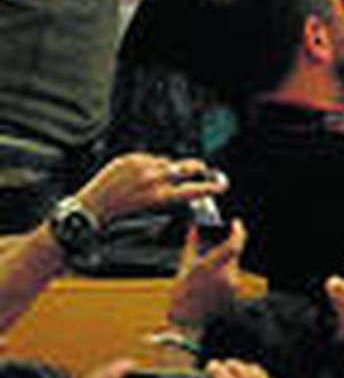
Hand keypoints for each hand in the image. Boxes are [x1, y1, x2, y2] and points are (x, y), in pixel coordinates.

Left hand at [76, 153, 226, 223]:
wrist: (88, 210)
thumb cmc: (117, 219)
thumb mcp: (147, 215)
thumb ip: (167, 200)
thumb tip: (181, 192)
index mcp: (159, 197)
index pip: (194, 190)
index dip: (211, 187)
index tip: (221, 185)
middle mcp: (152, 179)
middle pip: (187, 167)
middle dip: (197, 168)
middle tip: (201, 170)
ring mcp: (141, 166)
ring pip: (167, 162)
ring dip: (168, 169)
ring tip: (155, 180)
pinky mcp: (129, 159)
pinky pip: (148, 158)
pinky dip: (148, 165)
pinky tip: (139, 176)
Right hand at [168, 220, 246, 328]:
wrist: (188, 323)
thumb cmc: (182, 296)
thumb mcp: (183, 269)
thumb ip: (191, 246)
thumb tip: (194, 229)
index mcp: (210, 267)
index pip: (234, 244)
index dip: (238, 231)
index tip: (236, 223)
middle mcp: (224, 275)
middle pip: (234, 252)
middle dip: (227, 247)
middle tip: (217, 247)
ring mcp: (231, 284)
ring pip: (233, 264)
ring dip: (224, 262)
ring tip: (207, 273)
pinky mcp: (235, 291)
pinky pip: (233, 275)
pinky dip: (225, 273)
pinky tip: (212, 282)